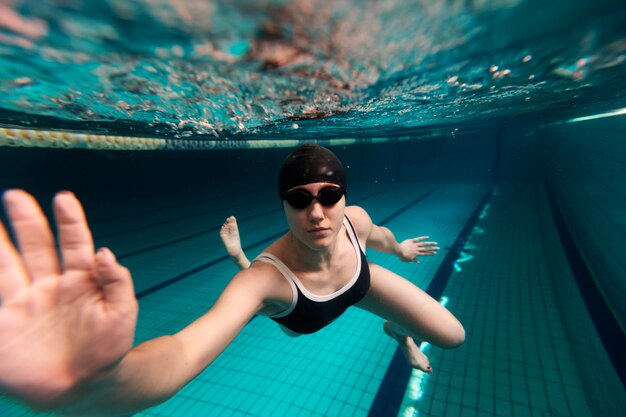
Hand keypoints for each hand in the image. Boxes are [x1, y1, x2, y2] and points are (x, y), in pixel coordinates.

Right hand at [0, 190, 136, 408]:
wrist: (83, 387)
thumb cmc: (108, 350)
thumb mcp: (122, 314)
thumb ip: (117, 283)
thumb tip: (105, 252)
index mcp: (80, 281)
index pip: (74, 244)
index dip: (70, 221)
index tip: (64, 198)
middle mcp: (50, 286)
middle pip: (36, 246)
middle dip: (27, 221)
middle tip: (15, 195)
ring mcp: (26, 303)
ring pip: (7, 265)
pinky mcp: (5, 324)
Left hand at [398, 236, 438, 262]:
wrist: (398, 251)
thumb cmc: (402, 256)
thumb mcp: (408, 260)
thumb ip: (414, 260)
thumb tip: (418, 262)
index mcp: (417, 254)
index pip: (425, 254)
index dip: (430, 253)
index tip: (435, 253)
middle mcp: (417, 249)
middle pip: (426, 249)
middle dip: (432, 249)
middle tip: (438, 248)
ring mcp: (415, 244)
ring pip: (424, 244)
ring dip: (430, 243)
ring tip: (435, 243)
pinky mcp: (412, 241)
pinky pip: (418, 239)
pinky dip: (423, 238)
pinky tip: (428, 237)